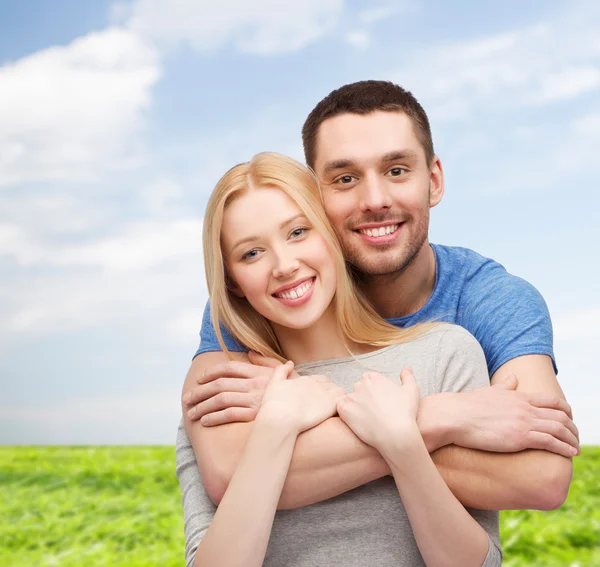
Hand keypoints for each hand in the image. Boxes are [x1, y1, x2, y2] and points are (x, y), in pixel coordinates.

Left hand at [182, 352, 295, 424]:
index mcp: (258, 372)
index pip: (228, 368)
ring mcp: (254, 400)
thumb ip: (265, 361)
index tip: (199, 379)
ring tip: (191, 413)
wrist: (311, 407)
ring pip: (220, 400)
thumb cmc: (296, 391)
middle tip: (187, 398)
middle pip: (219, 385)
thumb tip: (250, 353)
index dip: (210, 373)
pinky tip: (205, 421)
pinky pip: (229, 415)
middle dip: (199, 391)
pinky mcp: (255, 416)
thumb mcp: (283, 371)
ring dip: (202, 406)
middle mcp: (253, 384)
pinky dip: (214, 417)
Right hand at [259, 362, 345, 433]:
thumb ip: (281, 371)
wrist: (280, 418)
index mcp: (305, 380)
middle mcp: (316, 385)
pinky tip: (339, 412)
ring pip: (339, 391)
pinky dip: (344, 404)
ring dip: (338, 397)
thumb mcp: (273, 383)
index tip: (317, 397)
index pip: (320, 379)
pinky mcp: (331, 406)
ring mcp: (325, 395)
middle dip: (330, 391)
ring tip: (335, 407)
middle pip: (330, 384)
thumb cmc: (274, 404)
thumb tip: (290, 363)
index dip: (320, 387)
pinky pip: (344, 400)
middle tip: (327, 403)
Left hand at [337, 368, 421, 454]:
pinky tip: (357, 422)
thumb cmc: (405, 413)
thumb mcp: (412, 391)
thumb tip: (406, 368)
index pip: (369, 381)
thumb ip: (408, 376)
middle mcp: (360, 384)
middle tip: (374, 412)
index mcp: (373, 377)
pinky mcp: (343, 409)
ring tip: (366, 419)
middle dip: (364, 398)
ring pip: (350, 400)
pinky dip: (346, 414)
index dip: (375, 392)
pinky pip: (340, 409)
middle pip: (358, 389)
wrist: (395, 434)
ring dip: (355, 407)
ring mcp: (350, 396)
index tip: (381, 403)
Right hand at [422, 375, 579, 456]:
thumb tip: (514, 377)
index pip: (551, 401)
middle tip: (575, 435)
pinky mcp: (520, 437)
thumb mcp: (489, 391)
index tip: (569, 418)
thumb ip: (504, 386)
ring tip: (575, 447)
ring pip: (559, 429)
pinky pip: (551, 442)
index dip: (565, 409)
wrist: (455, 416)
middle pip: (560, 415)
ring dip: (572, 439)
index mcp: (518, 396)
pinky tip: (569, 453)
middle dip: (572, 426)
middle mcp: (525, 408)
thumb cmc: (467, 405)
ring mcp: (524, 422)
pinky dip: (564, 447)